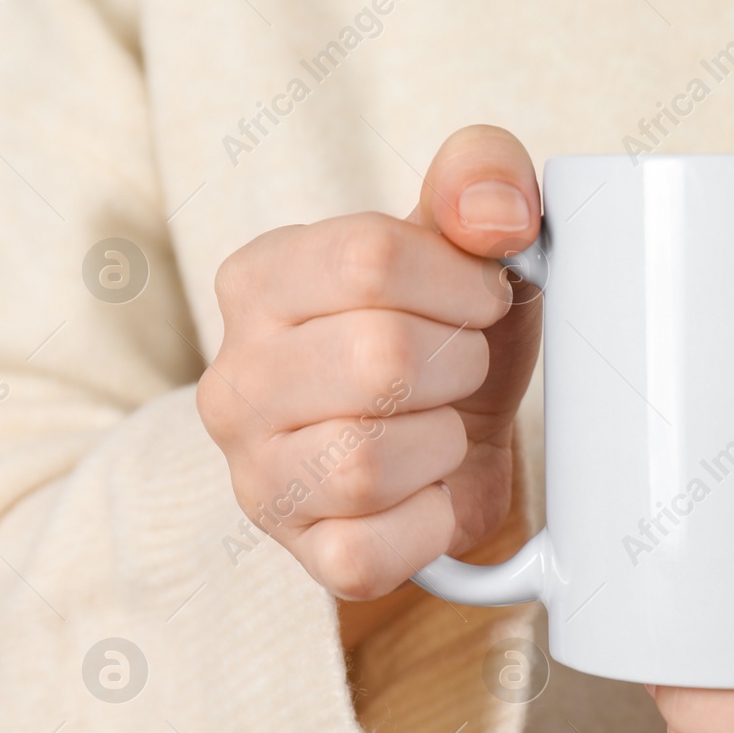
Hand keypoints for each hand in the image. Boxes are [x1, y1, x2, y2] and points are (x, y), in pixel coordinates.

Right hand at [199, 125, 541, 599]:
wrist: (456, 446)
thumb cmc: (451, 336)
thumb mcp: (472, 243)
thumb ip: (482, 180)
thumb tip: (498, 211)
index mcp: (259, 279)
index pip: (367, 256)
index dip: (461, 280)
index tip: (483, 298)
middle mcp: (234, 380)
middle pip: (376, 359)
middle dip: (456, 363)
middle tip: (463, 369)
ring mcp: (257, 475)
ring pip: (365, 461)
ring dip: (443, 442)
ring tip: (442, 428)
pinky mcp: (302, 552)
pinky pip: (371, 551)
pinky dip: (430, 523)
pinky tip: (430, 492)